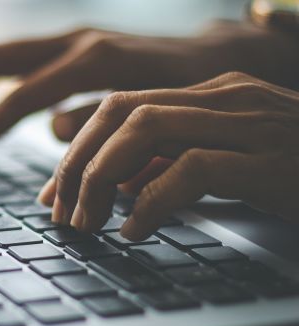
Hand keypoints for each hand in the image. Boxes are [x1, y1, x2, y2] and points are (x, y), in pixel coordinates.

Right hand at [0, 21, 298, 165]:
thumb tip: (52, 130)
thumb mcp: (157, 115)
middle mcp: (74, 40)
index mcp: (94, 61)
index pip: (17, 99)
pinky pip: (18, 65)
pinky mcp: (71, 46)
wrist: (220, 54)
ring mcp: (71, 38)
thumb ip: (101, 124)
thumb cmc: (196, 91)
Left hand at [38, 71, 298, 240]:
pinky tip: (134, 231)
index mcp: (212, 93)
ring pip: (145, 129)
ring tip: (86, 222)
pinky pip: (192, 169)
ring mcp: (251, 122)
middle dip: (78, 162)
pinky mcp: (271, 160)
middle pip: (121, 111)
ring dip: (102, 178)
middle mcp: (227, 96)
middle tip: (60, 210)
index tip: (54, 191)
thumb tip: (118, 185)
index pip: (121, 105)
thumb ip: (173, 165)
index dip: (77, 147)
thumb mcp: (226, 166)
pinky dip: (152, 201)